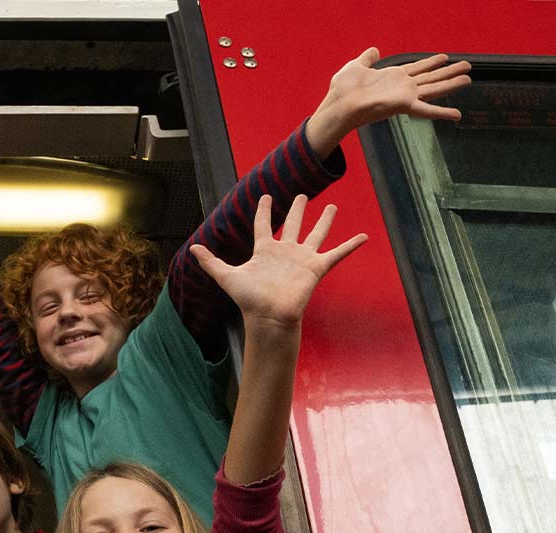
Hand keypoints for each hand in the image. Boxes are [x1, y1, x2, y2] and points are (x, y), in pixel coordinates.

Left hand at [189, 194, 365, 331]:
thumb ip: (211, 262)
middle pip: (293, 225)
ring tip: (332, 207)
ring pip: (316, 234)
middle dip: (298, 210)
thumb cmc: (249, 299)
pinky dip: (350, 245)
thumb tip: (191, 249)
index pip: (264, 225)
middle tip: (302, 194)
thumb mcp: (226, 276)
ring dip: (324, 220)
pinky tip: (364, 236)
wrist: (269, 316)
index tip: (266, 197)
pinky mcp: (316, 268)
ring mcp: (302, 259)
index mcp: (264, 251)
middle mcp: (285, 252)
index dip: (265, 211)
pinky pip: (337, 253)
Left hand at [307, 49, 471, 151]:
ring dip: (452, 84)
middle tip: (467, 67)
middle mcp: (402, 87)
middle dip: (449, 72)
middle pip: (431, 77)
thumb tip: (374, 50)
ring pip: (434, 88)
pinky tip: (457, 115)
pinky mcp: (404, 105)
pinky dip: (442, 113)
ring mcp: (405, 96)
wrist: (339, 105)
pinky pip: (427, 110)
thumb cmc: (343, 90)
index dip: (431, 62)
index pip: (417, 68)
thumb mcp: (356, 66)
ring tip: (469, 79)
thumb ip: (367, 58)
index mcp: (393, 77)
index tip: (444, 57)